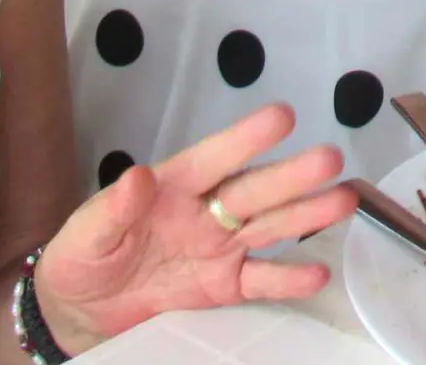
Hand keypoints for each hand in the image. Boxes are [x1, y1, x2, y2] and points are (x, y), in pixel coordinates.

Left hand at [33, 105, 354, 352]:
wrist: (79, 310)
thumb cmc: (82, 256)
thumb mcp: (86, 233)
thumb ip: (113, 209)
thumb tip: (136, 177)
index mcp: (174, 185)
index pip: (214, 158)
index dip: (246, 139)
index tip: (282, 116)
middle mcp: (207, 210)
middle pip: (254, 191)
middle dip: (292, 176)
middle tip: (330, 159)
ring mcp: (220, 247)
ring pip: (270, 227)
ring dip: (307, 215)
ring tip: (346, 201)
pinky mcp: (224, 286)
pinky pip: (261, 281)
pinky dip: (289, 279)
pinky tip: (318, 273)